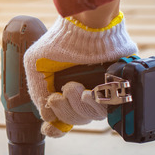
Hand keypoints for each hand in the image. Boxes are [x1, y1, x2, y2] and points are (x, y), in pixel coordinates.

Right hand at [23, 12, 136, 136]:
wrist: (86, 26)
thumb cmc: (60, 41)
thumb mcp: (36, 64)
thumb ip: (37, 91)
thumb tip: (47, 116)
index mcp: (64, 88)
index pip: (61, 118)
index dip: (55, 128)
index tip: (50, 127)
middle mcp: (83, 91)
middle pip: (76, 119)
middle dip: (65, 110)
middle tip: (60, 94)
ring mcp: (101, 90)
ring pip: (92, 116)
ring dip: (79, 107)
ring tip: (74, 87)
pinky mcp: (118, 87)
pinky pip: (110, 108)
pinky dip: (98, 104)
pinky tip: (89, 93)